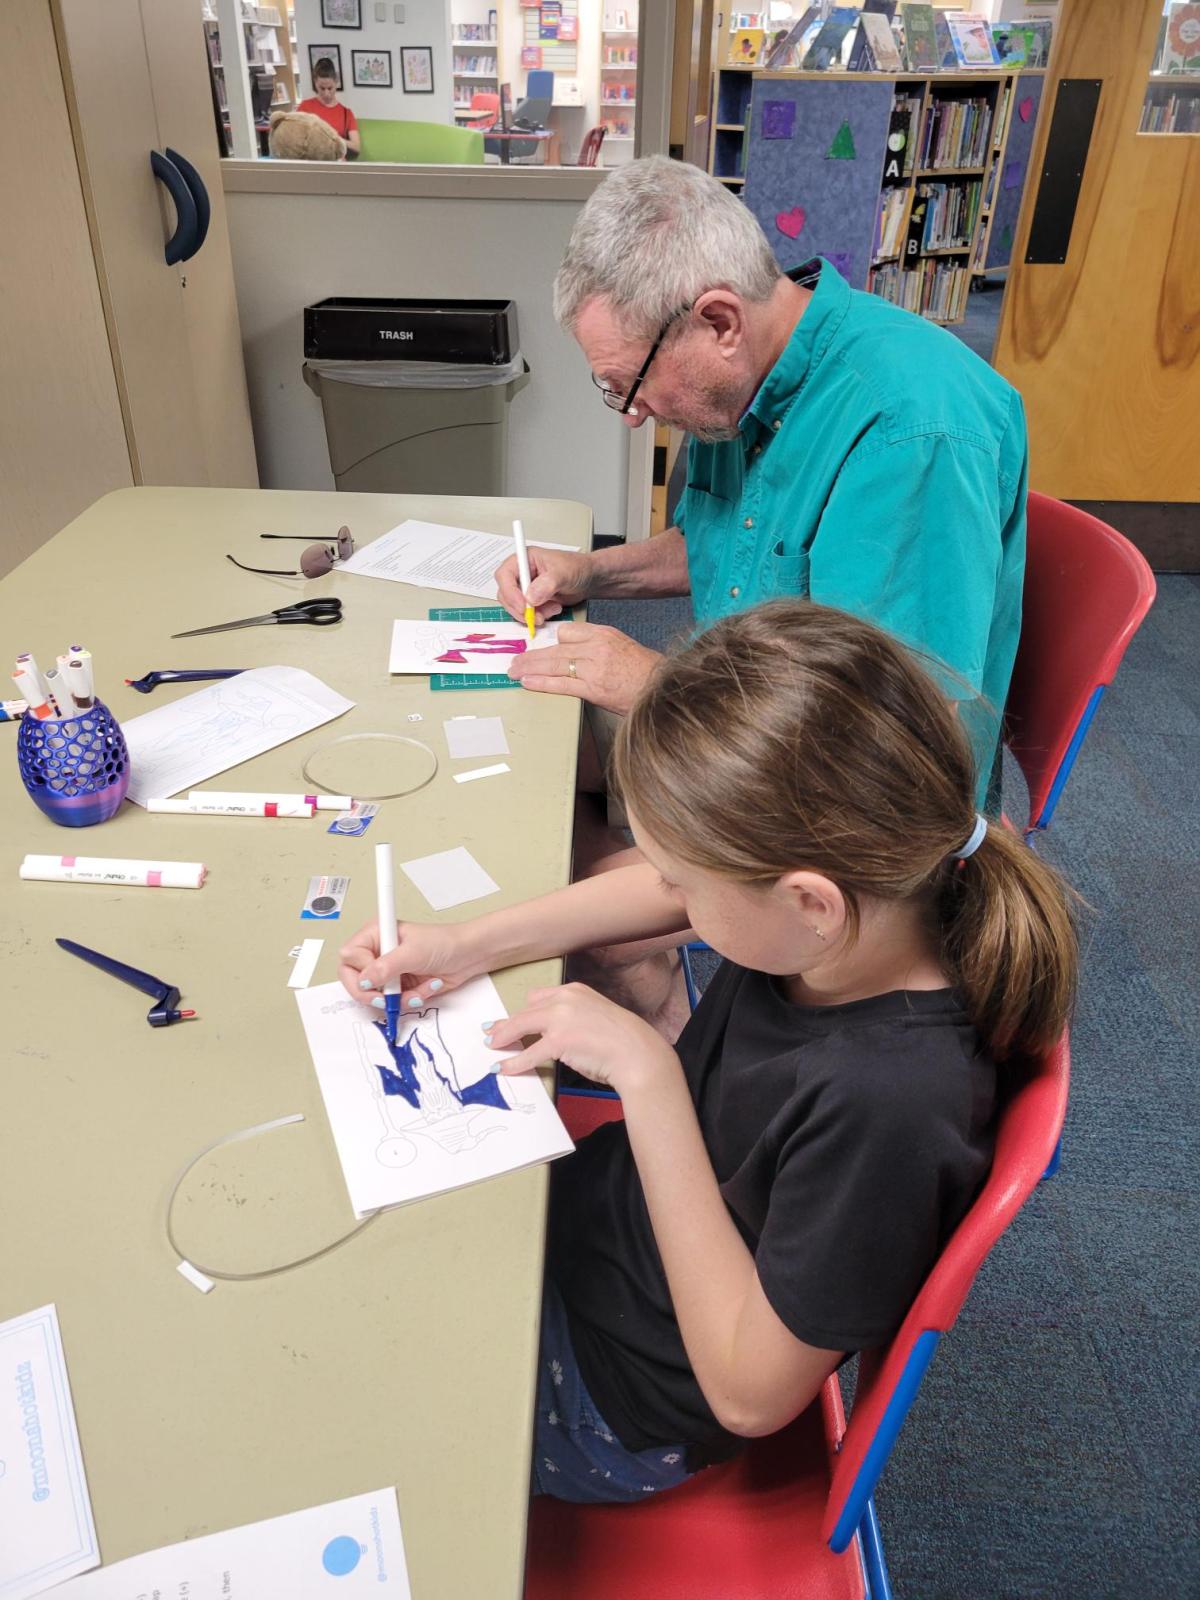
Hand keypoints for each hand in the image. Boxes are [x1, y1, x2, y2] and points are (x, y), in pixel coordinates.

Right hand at [338, 919, 480, 1009]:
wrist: (469, 956)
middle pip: (354, 980)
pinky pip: (393, 1002)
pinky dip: (409, 1001)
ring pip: (374, 996)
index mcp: (376, 934)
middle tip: (387, 1000)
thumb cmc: (444, 943)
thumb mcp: (413, 953)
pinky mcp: (399, 985)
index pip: (349, 957)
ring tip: (419, 990)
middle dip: (372, 994)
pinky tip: (425, 989)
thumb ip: (386, 967)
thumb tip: (363, 981)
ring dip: (397, 999)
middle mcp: (377, 952)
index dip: (361, 972)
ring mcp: (388, 971)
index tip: (377, 979)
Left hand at [484, 981, 679, 1093]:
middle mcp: (566, 998)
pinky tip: (503, 1068)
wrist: (638, 1053)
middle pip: (526, 1010)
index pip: (539, 997)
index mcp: (575, 990)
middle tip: (493, 1032)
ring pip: (522, 1026)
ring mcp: (561, 1018)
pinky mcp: (559, 1040)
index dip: (523, 1011)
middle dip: (508, 1023)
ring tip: (492, 1048)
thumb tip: (554, 1033)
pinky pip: (528, 1052)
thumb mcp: (597, 1016)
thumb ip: (575, 1017)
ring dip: (504, 1038)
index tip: (514, 1019)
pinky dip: (513, 1062)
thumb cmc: (622, 1041)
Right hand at [494, 545, 593, 626]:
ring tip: (552, 609)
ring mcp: (525, 588)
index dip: (510, 592)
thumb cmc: (577, 567)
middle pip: (506, 594)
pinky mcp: (532, 600)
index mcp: (524, 559)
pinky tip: (553, 609)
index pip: (504, 575)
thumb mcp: (564, 572)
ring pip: (515, 607)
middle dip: (520, 608)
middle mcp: (521, 573)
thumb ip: (547, 583)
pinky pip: (526, 613)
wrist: (588, 578)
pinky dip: (538, 616)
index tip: (523, 606)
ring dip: (531, 614)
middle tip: (535, 617)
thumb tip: (530, 597)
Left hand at [508, 621, 660, 714]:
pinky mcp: (593, 688)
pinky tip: (528, 682)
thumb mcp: (621, 647)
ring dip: (530, 668)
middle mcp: (596, 648)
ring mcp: (594, 668)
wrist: (661, 690)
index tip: (541, 649)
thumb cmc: (644, 672)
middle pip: (555, 648)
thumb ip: (597, 647)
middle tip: (516, 660)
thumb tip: (574, 656)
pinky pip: (560, 684)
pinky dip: (541, 683)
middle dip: (532, 656)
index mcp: (604, 634)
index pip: (567, 632)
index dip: (553, 643)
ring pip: (553, 664)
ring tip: (514, 671)